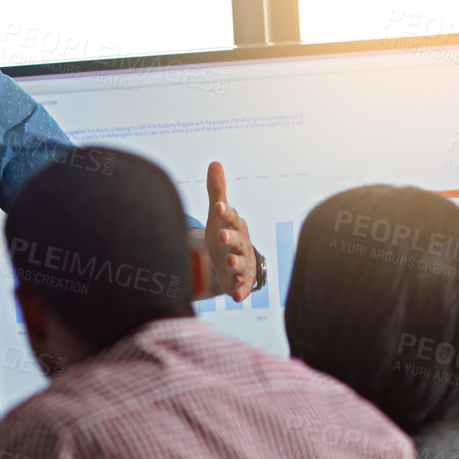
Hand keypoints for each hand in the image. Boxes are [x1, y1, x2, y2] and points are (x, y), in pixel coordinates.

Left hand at [204, 161, 256, 300]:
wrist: (229, 264)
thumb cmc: (223, 235)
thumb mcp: (218, 215)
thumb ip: (217, 192)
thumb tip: (215, 162)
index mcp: (236, 227)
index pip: (232, 218)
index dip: (226, 213)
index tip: (219, 207)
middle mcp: (242, 245)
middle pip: (237, 240)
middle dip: (231, 238)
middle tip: (222, 235)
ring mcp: (242, 264)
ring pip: (241, 263)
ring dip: (235, 262)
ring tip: (228, 262)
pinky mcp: (240, 282)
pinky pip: (243, 287)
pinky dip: (240, 291)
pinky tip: (236, 296)